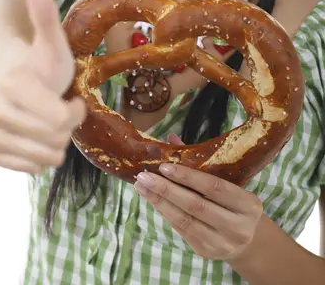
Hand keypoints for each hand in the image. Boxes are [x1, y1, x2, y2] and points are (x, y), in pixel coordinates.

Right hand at [0, 0, 85, 173]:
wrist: (13, 82)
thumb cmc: (40, 64)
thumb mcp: (52, 42)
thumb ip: (45, 16)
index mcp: (16, 84)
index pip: (62, 119)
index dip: (75, 113)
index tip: (73, 99)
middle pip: (55, 139)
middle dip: (66, 128)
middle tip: (60, 110)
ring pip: (44, 158)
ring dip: (55, 144)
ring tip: (49, 124)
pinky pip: (28, 168)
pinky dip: (39, 158)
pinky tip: (37, 138)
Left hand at [134, 133, 262, 260]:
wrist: (249, 240)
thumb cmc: (235, 203)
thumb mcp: (230, 183)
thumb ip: (202, 162)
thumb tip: (172, 139)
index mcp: (248, 204)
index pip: (215, 187)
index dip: (188, 177)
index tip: (164, 166)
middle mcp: (238, 227)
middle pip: (196, 206)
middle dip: (166, 190)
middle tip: (143, 176)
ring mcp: (221, 243)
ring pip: (185, 221)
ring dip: (160, 202)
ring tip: (141, 187)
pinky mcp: (206, 252)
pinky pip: (181, 230)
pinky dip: (165, 213)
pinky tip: (153, 200)